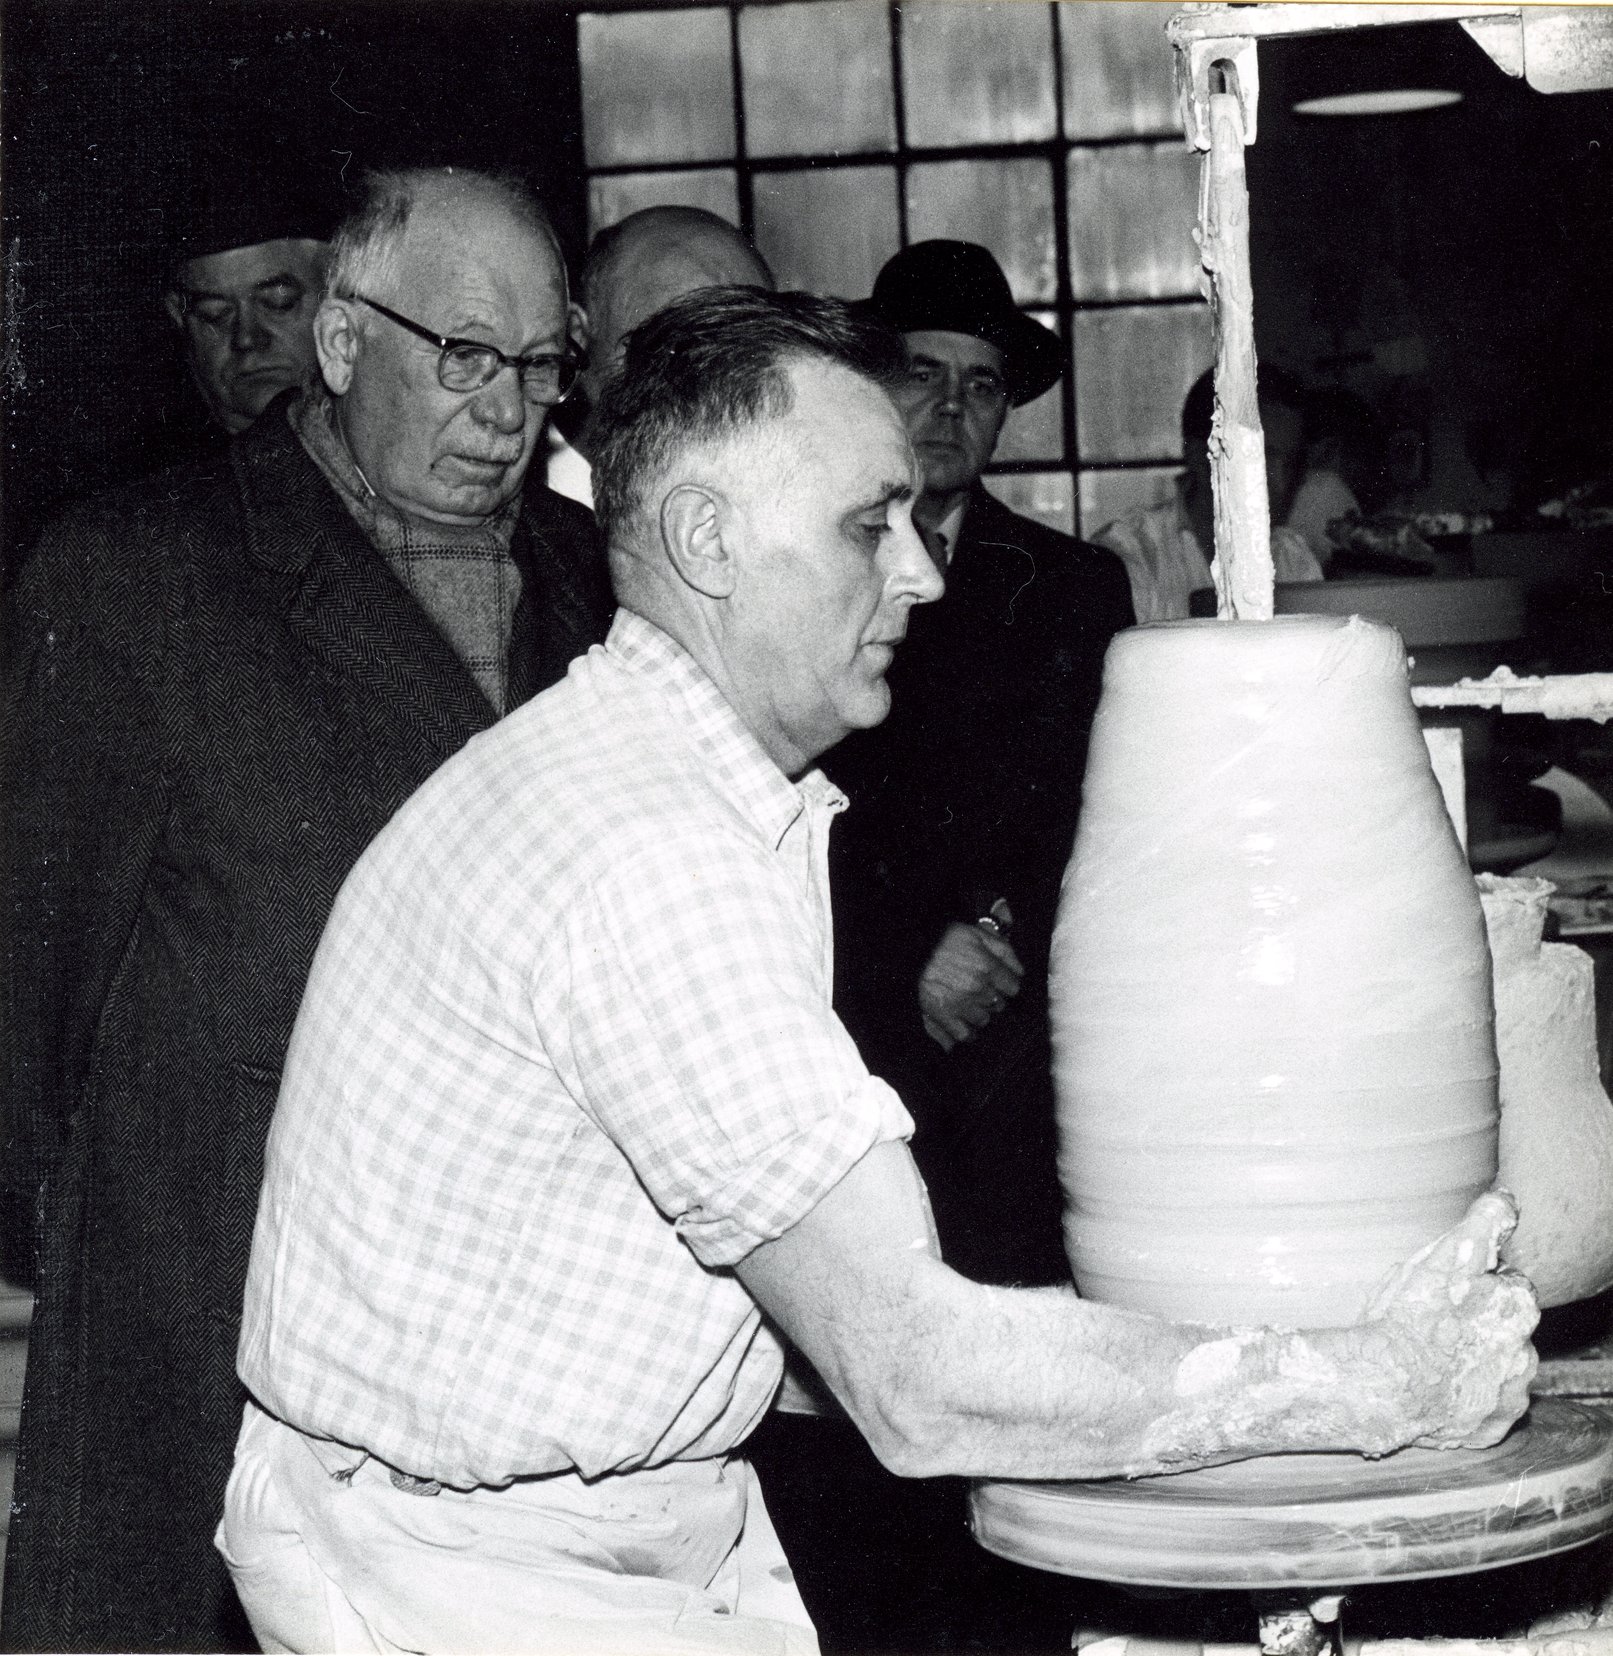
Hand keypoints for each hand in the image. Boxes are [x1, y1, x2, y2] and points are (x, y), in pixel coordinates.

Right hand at [918, 922, 1023, 1051]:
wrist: (907, 950)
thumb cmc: (940, 939)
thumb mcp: (975, 933)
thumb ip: (1002, 949)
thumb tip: (1020, 970)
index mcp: (987, 966)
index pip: (1013, 987)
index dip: (1006, 983)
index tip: (999, 982)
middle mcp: (977, 989)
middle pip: (998, 1004)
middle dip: (992, 997)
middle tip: (980, 990)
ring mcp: (960, 1005)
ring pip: (983, 1020)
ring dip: (979, 1013)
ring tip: (968, 1005)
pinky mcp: (943, 1017)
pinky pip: (963, 1035)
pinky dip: (965, 1032)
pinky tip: (962, 1024)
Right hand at [1360, 1190, 1538, 1452]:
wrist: (1380, 1388)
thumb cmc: (1404, 1319)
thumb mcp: (1439, 1258)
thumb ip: (1481, 1227)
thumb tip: (1506, 1201)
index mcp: (1517, 1307)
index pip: (1508, 1287)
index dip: (1476, 1285)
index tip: (1448, 1290)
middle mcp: (1526, 1353)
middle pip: (1507, 1329)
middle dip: (1479, 1324)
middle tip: (1434, 1323)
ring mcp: (1511, 1396)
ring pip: (1501, 1370)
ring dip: (1477, 1361)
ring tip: (1431, 1357)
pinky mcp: (1493, 1428)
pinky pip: (1487, 1408)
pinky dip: (1468, 1397)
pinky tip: (1437, 1386)